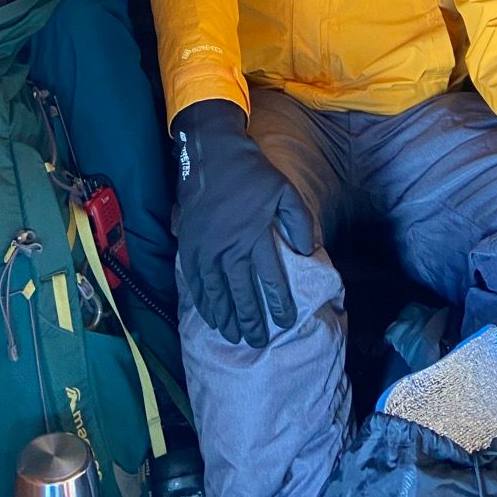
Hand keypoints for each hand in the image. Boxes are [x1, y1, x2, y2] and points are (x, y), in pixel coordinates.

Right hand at [174, 99, 316, 347]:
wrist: (212, 153)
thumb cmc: (251, 172)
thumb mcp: (284, 190)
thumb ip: (298, 221)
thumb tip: (308, 251)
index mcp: (255, 236)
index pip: (271, 280)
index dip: (279, 304)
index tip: (285, 322)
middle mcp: (230, 248)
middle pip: (242, 294)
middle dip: (252, 321)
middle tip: (258, 342)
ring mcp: (206, 249)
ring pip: (217, 293)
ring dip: (227, 317)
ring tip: (235, 337)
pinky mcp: (189, 245)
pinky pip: (195, 282)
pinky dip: (202, 302)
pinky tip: (209, 316)